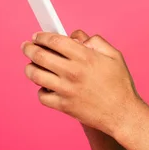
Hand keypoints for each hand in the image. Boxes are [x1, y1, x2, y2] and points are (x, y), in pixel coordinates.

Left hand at [21, 30, 141, 136]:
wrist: (122, 114)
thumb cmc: (120, 84)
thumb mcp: (114, 55)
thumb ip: (96, 41)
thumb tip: (77, 37)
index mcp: (85, 56)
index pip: (55, 40)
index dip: (42, 36)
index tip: (37, 36)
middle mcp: (73, 72)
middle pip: (40, 55)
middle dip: (29, 48)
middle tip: (26, 47)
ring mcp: (66, 90)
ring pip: (36, 75)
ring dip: (29, 67)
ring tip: (30, 65)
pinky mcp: (63, 106)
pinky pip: (42, 96)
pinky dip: (40, 90)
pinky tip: (45, 86)